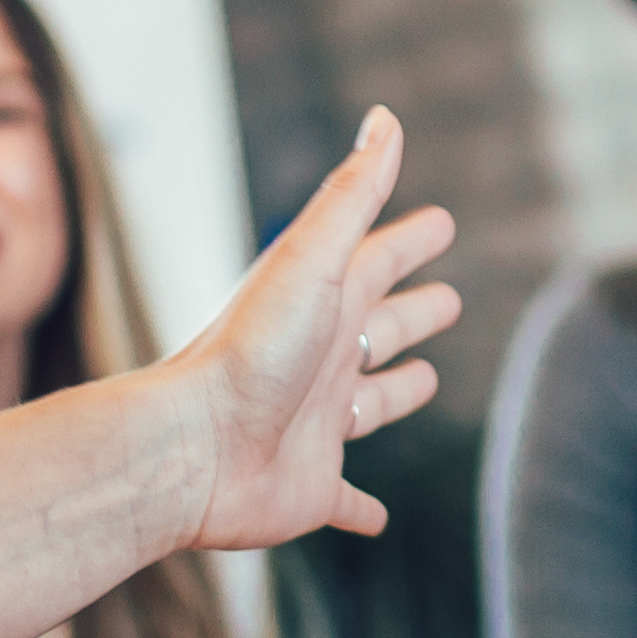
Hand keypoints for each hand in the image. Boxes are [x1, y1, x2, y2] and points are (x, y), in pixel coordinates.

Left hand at [155, 110, 461, 550]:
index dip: (411, 241)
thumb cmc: (249, 352)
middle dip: (413, 313)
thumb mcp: (310, 260)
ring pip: (368, 407)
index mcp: (323, 305)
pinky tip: (378, 520)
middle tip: (448, 300)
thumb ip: (352, 194)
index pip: (379, 262)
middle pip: (379, 329)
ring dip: (395, 394)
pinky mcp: (311, 489)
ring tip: (423, 382)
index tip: (442, 223)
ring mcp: (315, 427)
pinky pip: (346, 502)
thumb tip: (385, 117)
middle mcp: (320, 361)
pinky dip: (364, 511)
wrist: (189, 449)